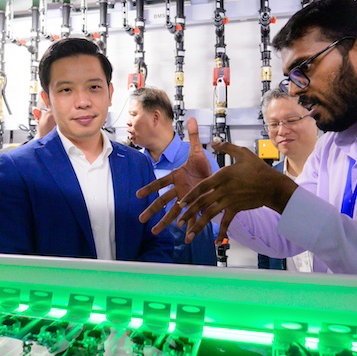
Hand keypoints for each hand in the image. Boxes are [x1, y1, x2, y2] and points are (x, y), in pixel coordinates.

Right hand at [137, 117, 212, 233]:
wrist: (218, 179)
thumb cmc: (205, 166)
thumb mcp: (199, 151)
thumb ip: (194, 136)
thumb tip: (190, 118)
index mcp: (177, 177)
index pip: (160, 182)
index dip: (149, 188)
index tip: (138, 195)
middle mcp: (179, 190)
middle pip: (163, 201)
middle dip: (152, 210)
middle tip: (140, 219)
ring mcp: (186, 200)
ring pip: (173, 213)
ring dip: (164, 222)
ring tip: (154, 232)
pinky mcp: (195, 206)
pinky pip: (191, 218)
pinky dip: (188, 227)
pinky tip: (184, 237)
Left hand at [175, 141, 297, 244]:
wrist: (273, 185)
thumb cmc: (258, 168)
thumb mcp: (243, 153)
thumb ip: (226, 147)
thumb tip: (213, 142)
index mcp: (223, 175)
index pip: (202, 186)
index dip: (190, 195)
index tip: (180, 203)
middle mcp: (224, 190)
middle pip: (202, 202)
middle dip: (189, 213)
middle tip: (178, 222)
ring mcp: (230, 201)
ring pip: (211, 214)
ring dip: (199, 225)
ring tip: (189, 234)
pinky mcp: (237, 209)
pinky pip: (227, 222)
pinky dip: (221, 233)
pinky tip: (215, 242)